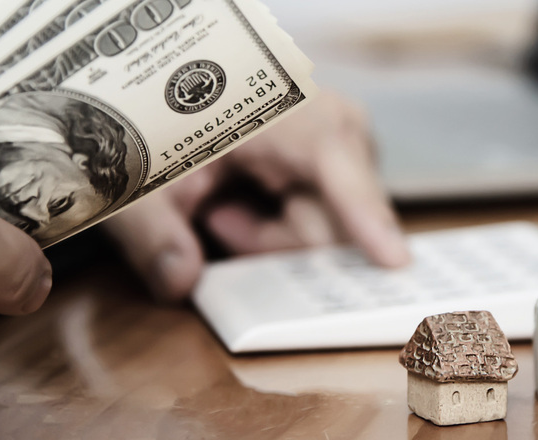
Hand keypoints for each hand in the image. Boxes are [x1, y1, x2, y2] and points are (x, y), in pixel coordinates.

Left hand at [104, 91, 409, 300]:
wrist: (179, 89)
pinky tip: (243, 203)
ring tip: (223, 208)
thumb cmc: (168, 117)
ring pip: (329, 228)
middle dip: (274, 239)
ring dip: (273, 235)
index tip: (394, 260)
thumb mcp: (143, 172)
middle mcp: (332, 121)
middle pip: (332, 218)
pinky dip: (282, 224)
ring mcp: (343, 142)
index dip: (366, 216)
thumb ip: (153, 228)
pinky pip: (326, 217)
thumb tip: (178, 280)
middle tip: (217, 220)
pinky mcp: (341, 161)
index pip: (338, 163)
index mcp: (288, 107)